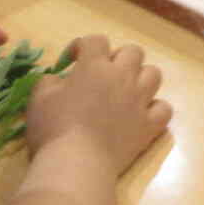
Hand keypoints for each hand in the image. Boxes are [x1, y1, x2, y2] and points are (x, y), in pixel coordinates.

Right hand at [24, 35, 171, 174]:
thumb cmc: (53, 129)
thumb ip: (50, 80)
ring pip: (154, 74)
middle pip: (133, 52)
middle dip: (118, 58)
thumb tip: (59, 78)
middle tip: (103, 75)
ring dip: (141, 78)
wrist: (76, 164)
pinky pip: (164, 109)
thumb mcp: (39, 98)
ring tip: (126, 92)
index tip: (73, 60)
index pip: (96, 40)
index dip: (84, 45)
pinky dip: (155, 109)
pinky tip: (142, 116)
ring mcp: (140, 101)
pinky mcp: (148, 125)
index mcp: (95, 66)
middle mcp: (123, 77)